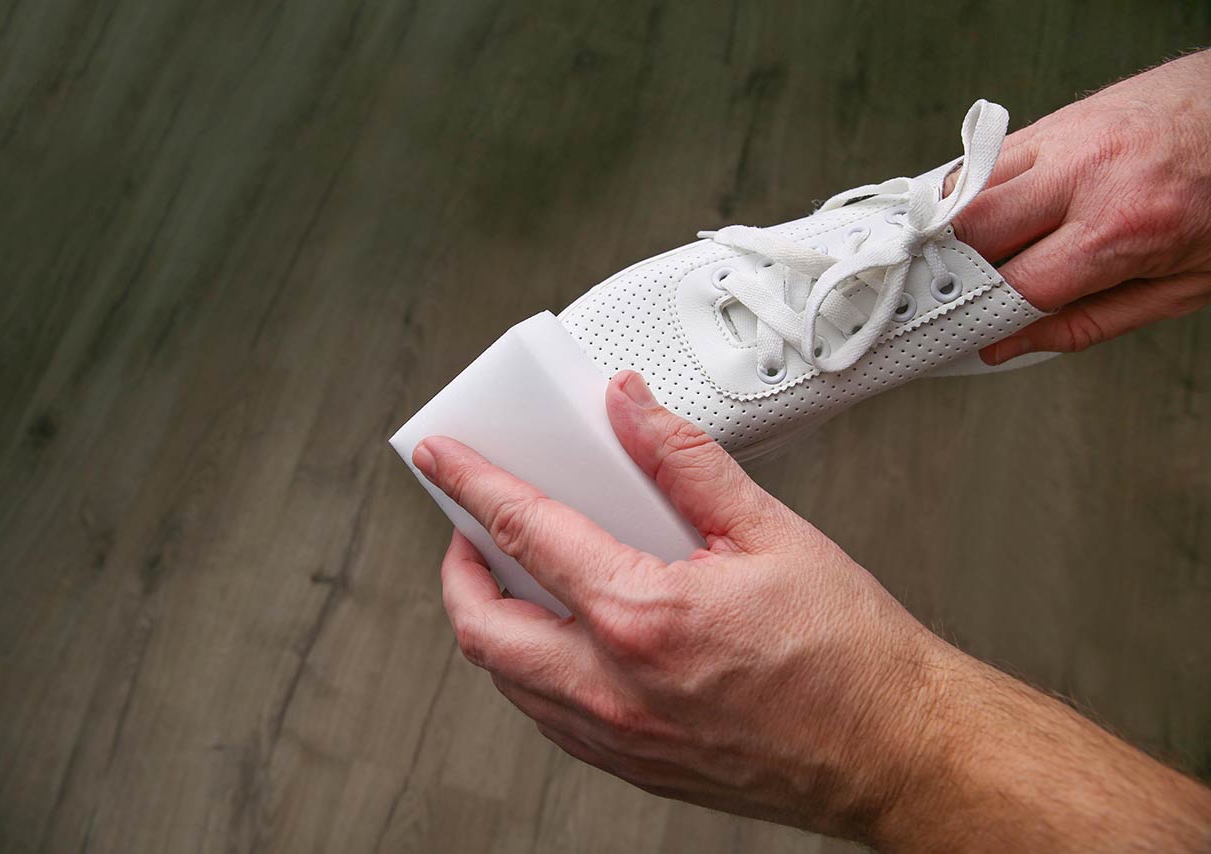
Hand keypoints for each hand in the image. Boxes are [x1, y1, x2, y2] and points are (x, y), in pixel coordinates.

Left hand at [412, 371, 1210, 849]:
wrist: (895, 750)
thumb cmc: (850, 658)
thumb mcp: (772, 532)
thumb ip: (686, 462)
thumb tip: (634, 411)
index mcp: (643, 618)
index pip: (525, 533)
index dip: (472, 485)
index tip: (444, 460)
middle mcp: (615, 688)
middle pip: (483, 625)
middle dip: (458, 569)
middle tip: (472, 529)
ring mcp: (619, 738)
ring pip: (507, 679)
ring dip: (492, 621)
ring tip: (515, 577)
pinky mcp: (636, 766)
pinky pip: (548, 716)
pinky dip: (532, 669)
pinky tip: (566, 637)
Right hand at [947, 49, 1210, 363]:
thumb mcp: (1181, 286)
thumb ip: (1088, 322)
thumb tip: (1011, 344)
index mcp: (1124, 227)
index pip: (1016, 287)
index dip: (978, 321)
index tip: (957, 339)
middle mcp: (1087, 174)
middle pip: (973, 232)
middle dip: (950, 275)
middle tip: (941, 303)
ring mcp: (1067, 137)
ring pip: (966, 190)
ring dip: (952, 233)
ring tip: (954, 264)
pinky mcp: (1058, 118)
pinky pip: (987, 160)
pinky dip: (972, 195)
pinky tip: (979, 219)